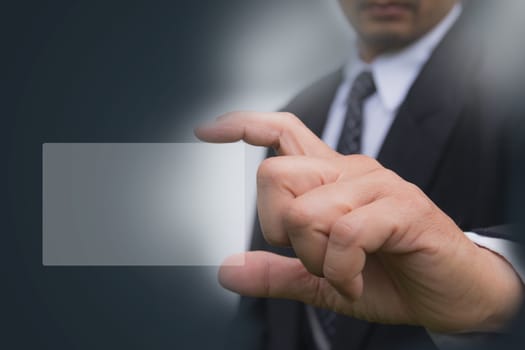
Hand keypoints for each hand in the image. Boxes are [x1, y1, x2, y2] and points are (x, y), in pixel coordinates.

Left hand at [195, 111, 522, 332]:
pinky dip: (342, 271)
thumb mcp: (321, 279)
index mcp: (330, 180)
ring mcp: (377, 185)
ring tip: (345, 273)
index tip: (206, 130)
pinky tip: (358, 282)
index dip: (244, 125)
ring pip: (305, 212)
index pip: (282, 132)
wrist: (452, 294)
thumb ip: (276, 273)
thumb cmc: (389, 277)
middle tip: (313, 256)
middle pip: (274, 174)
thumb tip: (227, 270)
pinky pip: (344, 234)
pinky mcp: (401, 208)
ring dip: (317, 259)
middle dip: (277, 228)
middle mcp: (350, 172)